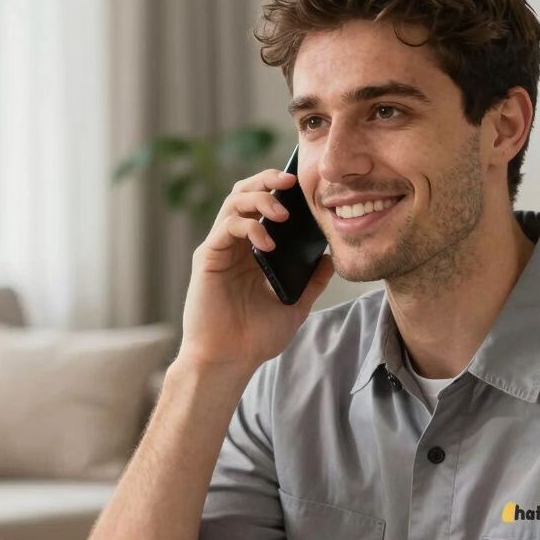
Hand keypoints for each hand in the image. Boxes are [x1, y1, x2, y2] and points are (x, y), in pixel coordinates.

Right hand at [176, 168, 335, 371]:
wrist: (229, 361)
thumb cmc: (256, 338)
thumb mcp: (295, 305)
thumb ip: (313, 281)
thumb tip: (332, 257)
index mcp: (253, 251)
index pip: (264, 206)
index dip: (279, 190)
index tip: (304, 185)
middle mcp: (235, 245)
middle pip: (245, 193)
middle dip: (267, 180)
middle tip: (291, 179)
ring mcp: (220, 249)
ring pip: (233, 203)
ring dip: (259, 198)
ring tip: (282, 212)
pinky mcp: (208, 258)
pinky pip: (226, 228)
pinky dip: (248, 226)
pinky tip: (267, 242)